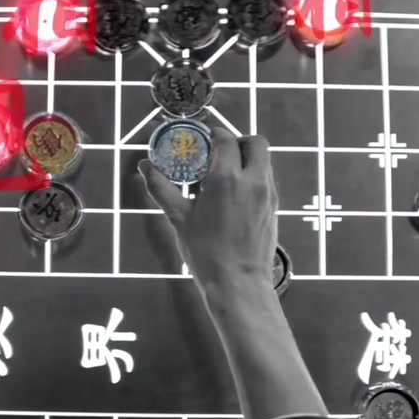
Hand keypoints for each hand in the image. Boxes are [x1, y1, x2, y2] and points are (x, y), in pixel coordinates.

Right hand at [138, 129, 277, 292]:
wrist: (238, 284)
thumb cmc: (205, 253)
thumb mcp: (179, 219)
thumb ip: (161, 188)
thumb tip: (144, 166)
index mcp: (227, 179)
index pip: (226, 139)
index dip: (214, 134)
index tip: (203, 140)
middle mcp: (253, 181)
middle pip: (256, 143)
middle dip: (238, 142)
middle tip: (219, 155)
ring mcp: (268, 195)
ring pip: (264, 162)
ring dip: (247, 160)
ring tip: (225, 178)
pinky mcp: (274, 209)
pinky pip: (266, 181)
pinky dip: (253, 178)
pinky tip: (235, 199)